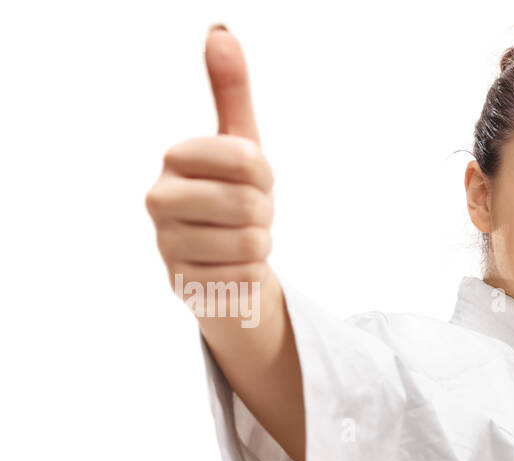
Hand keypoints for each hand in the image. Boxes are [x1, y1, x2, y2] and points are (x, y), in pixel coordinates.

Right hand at [145, 25, 275, 308]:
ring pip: (252, 243)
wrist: (226, 266)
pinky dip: (251, 276)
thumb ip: (231, 91)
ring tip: (239, 241)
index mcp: (176, 160)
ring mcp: (168, 245)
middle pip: (250, 203)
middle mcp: (160, 200)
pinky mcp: (184, 285)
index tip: (253, 180)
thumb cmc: (234, 197)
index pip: (248, 158)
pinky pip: (246, 277)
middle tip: (248, 216)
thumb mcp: (240, 144)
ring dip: (260, 245)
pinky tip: (232, 269)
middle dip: (264, 213)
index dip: (265, 174)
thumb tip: (221, 33)